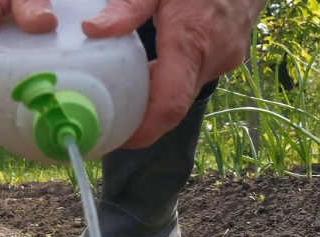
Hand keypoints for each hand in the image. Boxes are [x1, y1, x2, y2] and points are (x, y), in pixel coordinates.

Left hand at [82, 0, 266, 147]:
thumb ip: (127, 7)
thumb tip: (92, 30)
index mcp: (192, 41)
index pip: (169, 105)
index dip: (144, 131)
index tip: (117, 140)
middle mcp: (213, 58)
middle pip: (173, 107)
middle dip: (142, 121)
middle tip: (107, 122)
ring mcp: (224, 59)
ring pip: (183, 94)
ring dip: (155, 100)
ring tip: (121, 98)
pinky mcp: (228, 57)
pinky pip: (193, 80)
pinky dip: (170, 83)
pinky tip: (148, 73)